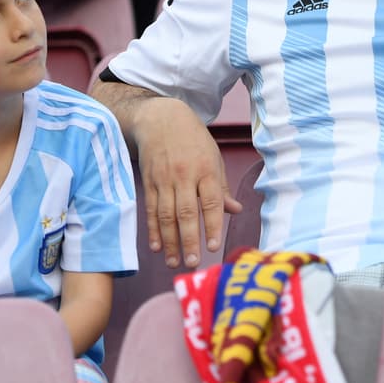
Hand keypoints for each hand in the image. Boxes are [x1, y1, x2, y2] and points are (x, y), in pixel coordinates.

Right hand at [131, 98, 240, 267]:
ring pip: (166, 215)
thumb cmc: (193, 140)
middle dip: (189, 240)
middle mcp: (184, 176)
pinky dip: (153, 230)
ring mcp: (164, 180)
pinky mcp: (149, 182)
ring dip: (170, 241)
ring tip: (174, 262)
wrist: (161, 119)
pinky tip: (156, 247)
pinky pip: (150, 210)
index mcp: (206, 170)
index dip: (212, 225)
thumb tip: (235, 211)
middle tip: (193, 263)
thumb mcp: (214, 157)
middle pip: (186, 212)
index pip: (210, 201)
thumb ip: (222, 187)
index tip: (214, 246)